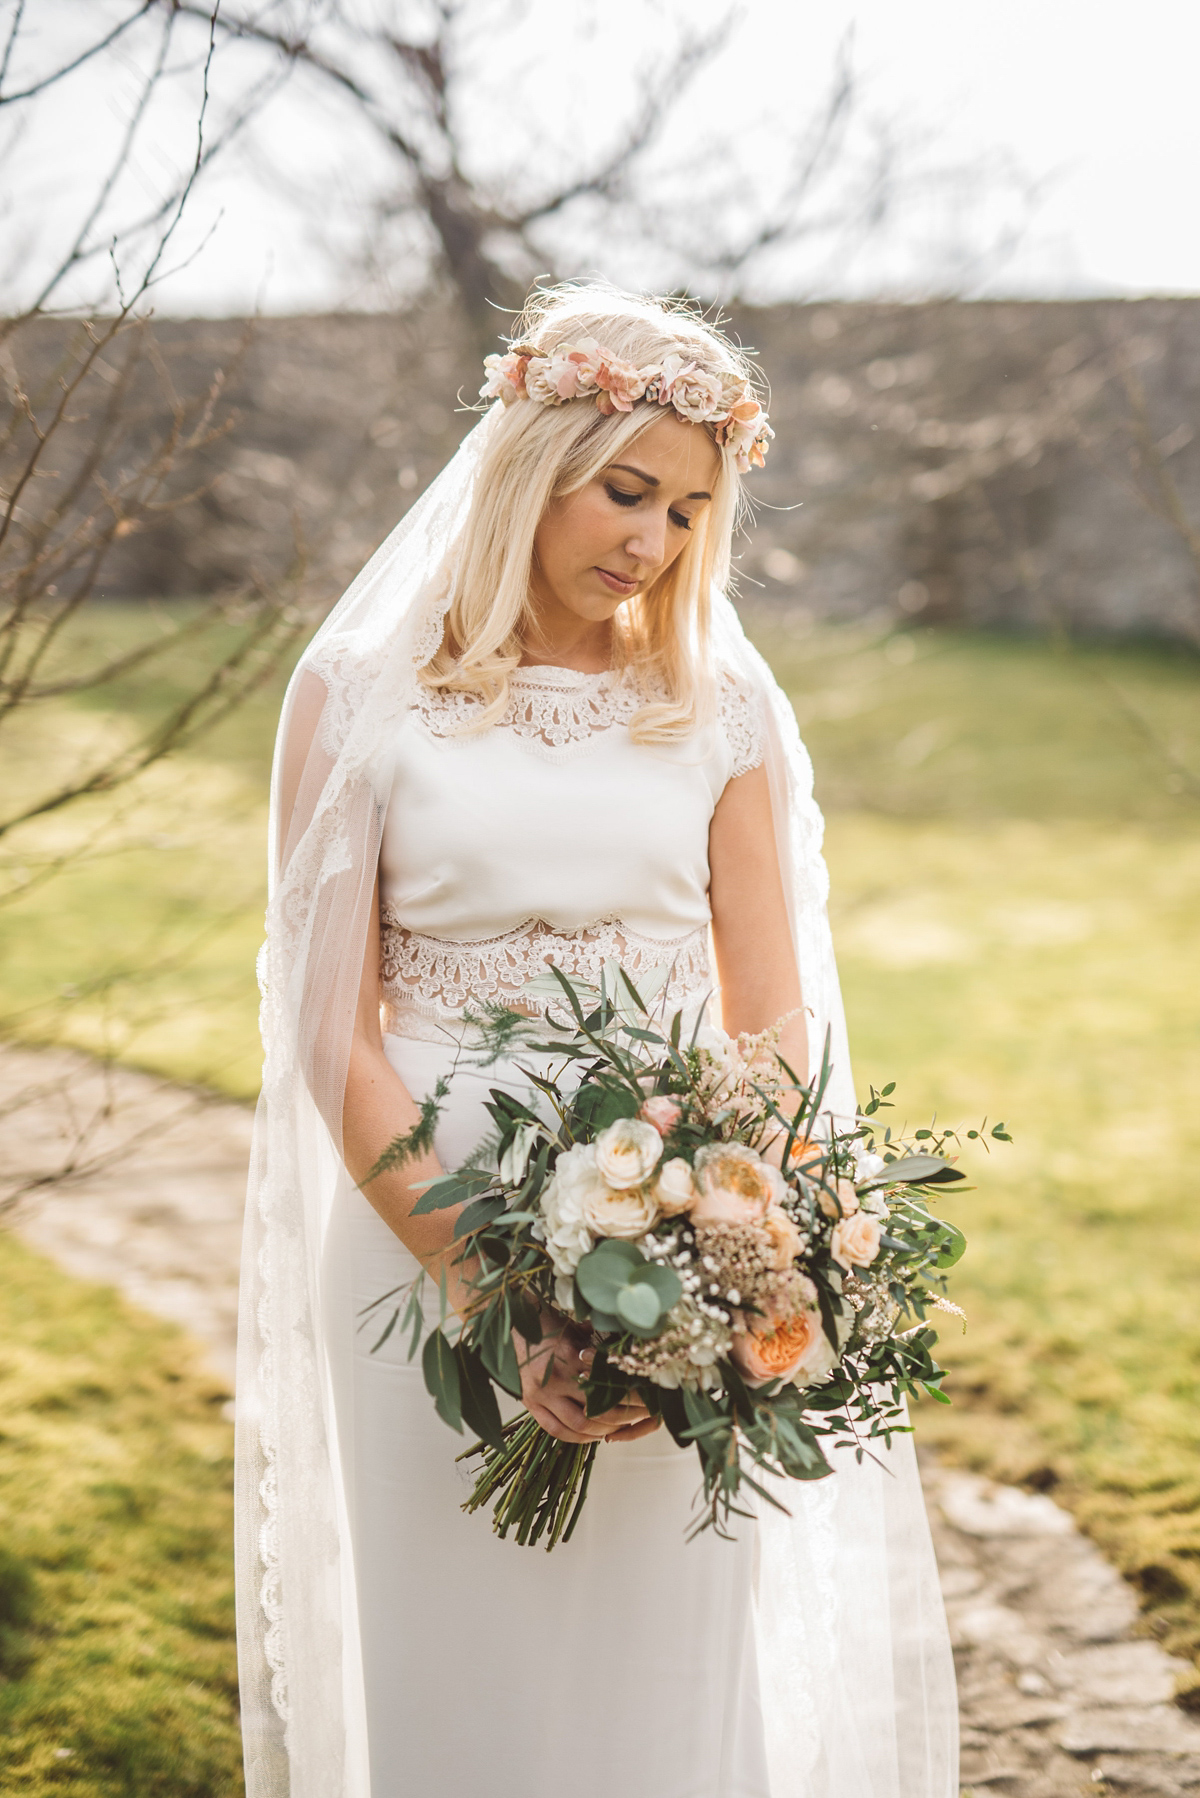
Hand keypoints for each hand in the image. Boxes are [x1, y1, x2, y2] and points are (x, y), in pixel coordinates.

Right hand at [515, 1316, 659, 1445]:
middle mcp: (554, 1381)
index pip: (609, 1387)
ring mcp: (539, 1395)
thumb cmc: (548, 1320)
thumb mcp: (578, 1327)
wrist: (509, 1320)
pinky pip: (556, 1430)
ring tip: (620, 1428)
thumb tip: (630, 1355)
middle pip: (597, 1412)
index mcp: (570, 1358)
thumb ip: (599, 1346)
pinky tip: (594, 1435)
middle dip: (624, 1417)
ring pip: (578, 1427)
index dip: (632, 1397)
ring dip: (603, 1431)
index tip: (650, 1398)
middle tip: (641, 1416)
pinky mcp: (529, 1403)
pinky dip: (578, 1438)